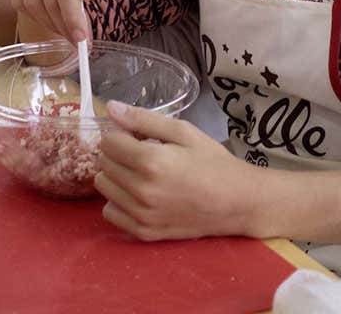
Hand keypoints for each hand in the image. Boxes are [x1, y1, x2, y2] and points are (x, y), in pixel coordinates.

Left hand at [95, 101, 255, 240]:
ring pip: (103, 187)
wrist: (237, 202)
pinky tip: (138, 195)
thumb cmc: (213, 161)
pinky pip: (110, 213)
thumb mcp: (183, 132)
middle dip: (117, 153)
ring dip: (115, 176)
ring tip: (139, 173)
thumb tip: (110, 108)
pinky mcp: (144, 232)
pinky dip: (118, 201)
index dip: (120, 134)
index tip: (136, 136)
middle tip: (140, 152)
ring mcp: (141, 215)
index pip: (108, 142)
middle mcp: (141, 190)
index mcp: (151, 161)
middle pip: (104, 163)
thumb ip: (144, 119)